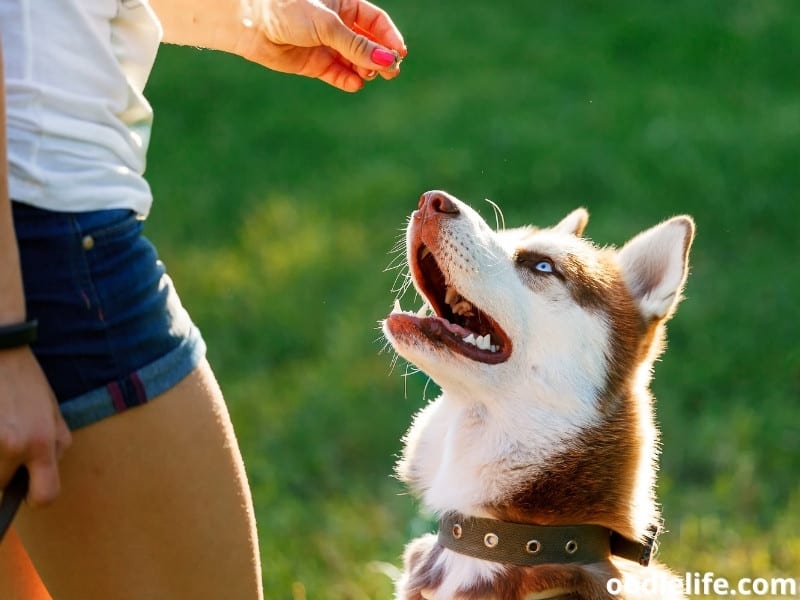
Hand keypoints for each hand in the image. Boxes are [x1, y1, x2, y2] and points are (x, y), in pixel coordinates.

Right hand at [0, 347, 71, 506]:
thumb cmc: (26, 383)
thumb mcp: (53, 413)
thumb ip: (54, 447)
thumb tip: (41, 478)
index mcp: (41, 443)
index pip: (44, 497)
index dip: (37, 496)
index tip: (29, 487)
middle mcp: (13, 446)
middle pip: (2, 485)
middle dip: (5, 472)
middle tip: (8, 441)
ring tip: (1, 429)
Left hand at [238, 0, 406, 91]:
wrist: (249, 22)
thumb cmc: (288, 9)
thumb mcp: (328, 25)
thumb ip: (357, 45)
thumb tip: (387, 61)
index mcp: (344, 4)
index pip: (376, 22)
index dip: (389, 38)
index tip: (399, 54)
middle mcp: (337, 25)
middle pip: (369, 44)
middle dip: (380, 58)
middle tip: (391, 72)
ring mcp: (326, 45)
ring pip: (355, 61)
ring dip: (365, 69)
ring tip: (369, 75)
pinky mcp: (314, 64)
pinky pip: (338, 74)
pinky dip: (348, 80)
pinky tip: (355, 83)